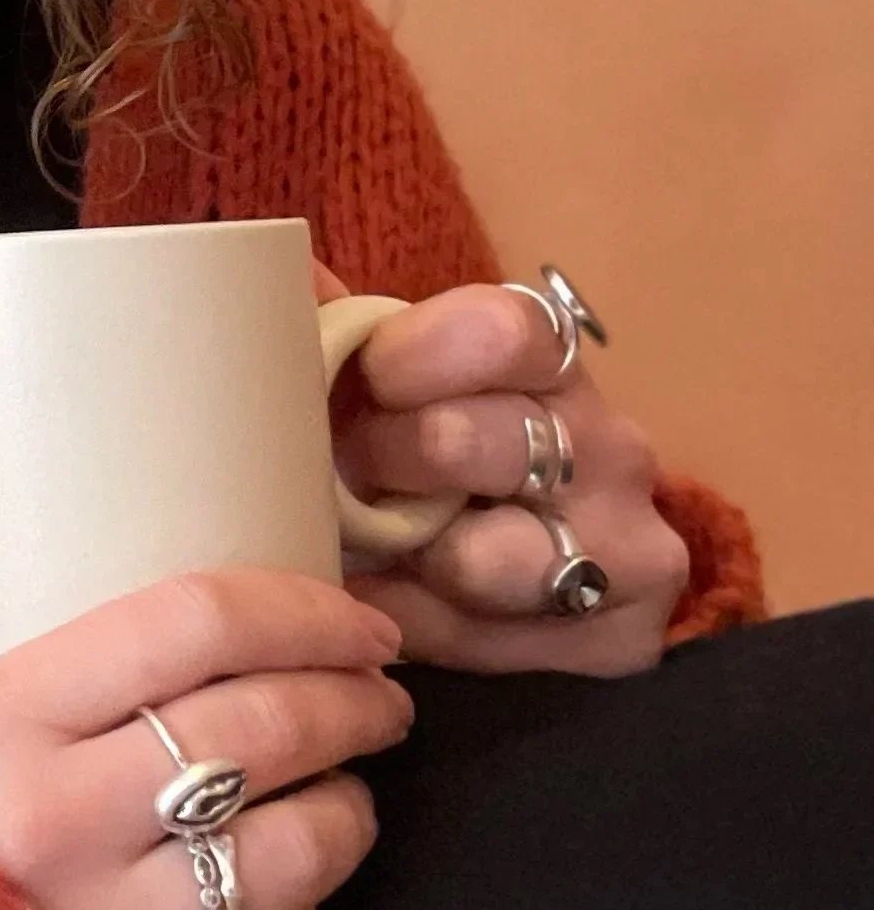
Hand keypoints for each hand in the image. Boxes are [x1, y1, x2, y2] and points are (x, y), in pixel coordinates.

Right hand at [0, 406, 413, 909]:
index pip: (190, 626)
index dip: (299, 607)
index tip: (356, 613)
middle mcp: (58, 830)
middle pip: (260, 728)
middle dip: (352, 697)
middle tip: (382, 687)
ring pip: (289, 853)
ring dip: (346, 808)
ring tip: (347, 783)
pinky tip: (288, 889)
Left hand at [314, 259, 688, 673]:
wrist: (532, 565)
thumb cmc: (432, 443)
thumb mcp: (396, 378)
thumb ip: (340, 323)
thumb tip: (280, 268)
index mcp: (551, 362)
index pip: (507, 330)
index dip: (416, 351)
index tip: (365, 375)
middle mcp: (609, 446)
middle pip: (483, 441)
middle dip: (387, 460)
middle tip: (344, 469)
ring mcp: (629, 546)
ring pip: (494, 556)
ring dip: (404, 553)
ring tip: (361, 544)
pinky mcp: (620, 639)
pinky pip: (490, 641)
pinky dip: (414, 624)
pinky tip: (382, 605)